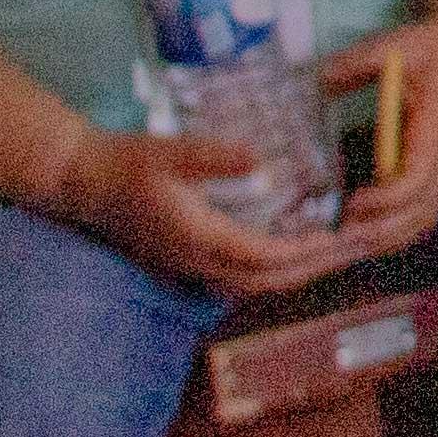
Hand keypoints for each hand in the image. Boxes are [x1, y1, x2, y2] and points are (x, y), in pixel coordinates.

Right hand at [51, 120, 373, 298]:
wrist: (81, 182)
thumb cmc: (126, 164)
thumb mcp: (169, 151)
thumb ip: (213, 157)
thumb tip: (259, 160)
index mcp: (197, 237)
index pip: (261, 257)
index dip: (303, 252)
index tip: (340, 237)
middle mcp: (196, 261)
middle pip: (265, 281)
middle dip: (313, 268)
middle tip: (356, 248)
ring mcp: (189, 265)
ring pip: (252, 284)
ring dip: (296, 273)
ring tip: (335, 252)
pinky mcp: (186, 260)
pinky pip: (237, 278)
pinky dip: (272, 270)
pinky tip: (293, 252)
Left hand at [313, 11, 437, 255]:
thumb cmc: (436, 47)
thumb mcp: (398, 45)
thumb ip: (356, 63)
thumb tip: (313, 82)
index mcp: (437, 126)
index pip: (418, 177)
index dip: (385, 198)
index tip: (351, 201)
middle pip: (421, 212)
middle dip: (379, 231)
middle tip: (335, 235)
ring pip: (422, 220)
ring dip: (385, 239)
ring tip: (342, 241)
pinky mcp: (437, 173)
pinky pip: (421, 216)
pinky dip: (393, 234)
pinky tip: (360, 232)